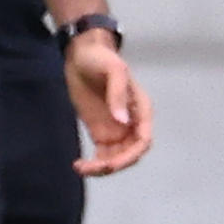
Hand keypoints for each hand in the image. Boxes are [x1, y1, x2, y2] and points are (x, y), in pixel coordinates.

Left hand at [66, 35, 151, 176]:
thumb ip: (118, 94)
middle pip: (130, 154)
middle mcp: (131, 123)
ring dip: (102, 168)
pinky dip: (93, 164)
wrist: (81, 55)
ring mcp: (117, 129)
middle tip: (94, 167)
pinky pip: (102, 155)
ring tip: (81, 168)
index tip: (112, 162)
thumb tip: (122, 121)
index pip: (143, 140)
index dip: (131, 155)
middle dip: (115, 165)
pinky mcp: (101, 132)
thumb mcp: (113, 70)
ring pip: (116, 158)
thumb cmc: (101, 58)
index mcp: (141, 109)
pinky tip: (79, 165)